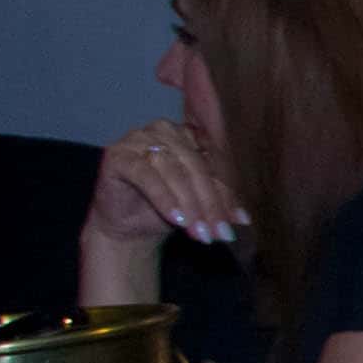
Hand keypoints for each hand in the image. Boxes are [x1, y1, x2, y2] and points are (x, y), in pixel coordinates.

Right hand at [89, 119, 245, 250]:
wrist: (128, 226)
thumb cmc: (166, 210)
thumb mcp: (198, 204)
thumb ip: (218, 202)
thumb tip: (243, 219)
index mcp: (191, 135)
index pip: (215, 163)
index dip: (228, 194)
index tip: (240, 222)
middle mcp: (166, 131)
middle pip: (197, 167)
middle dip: (210, 204)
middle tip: (219, 232)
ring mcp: (138, 139)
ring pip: (174, 171)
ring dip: (189, 205)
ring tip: (199, 231)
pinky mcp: (118, 155)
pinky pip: (146, 176)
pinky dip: (163, 198)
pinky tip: (176, 219)